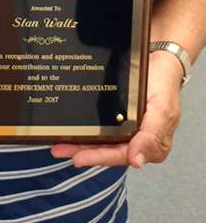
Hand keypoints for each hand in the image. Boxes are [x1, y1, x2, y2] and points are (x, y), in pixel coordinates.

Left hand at [50, 51, 181, 168]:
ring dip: (79, 144)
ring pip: (101, 142)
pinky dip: (85, 132)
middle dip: (83, 152)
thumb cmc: (163, 83)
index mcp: (152, 144)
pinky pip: (100, 130)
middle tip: (60, 150)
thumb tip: (137, 161)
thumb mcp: (162, 108)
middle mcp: (138, 140)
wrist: (159, 61)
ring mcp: (127, 130)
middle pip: (108, 151)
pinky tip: (71, 133)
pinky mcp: (118, 120)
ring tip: (59, 145)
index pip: (122, 155)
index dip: (99, 157)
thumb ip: (152, 136)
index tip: (79, 158)